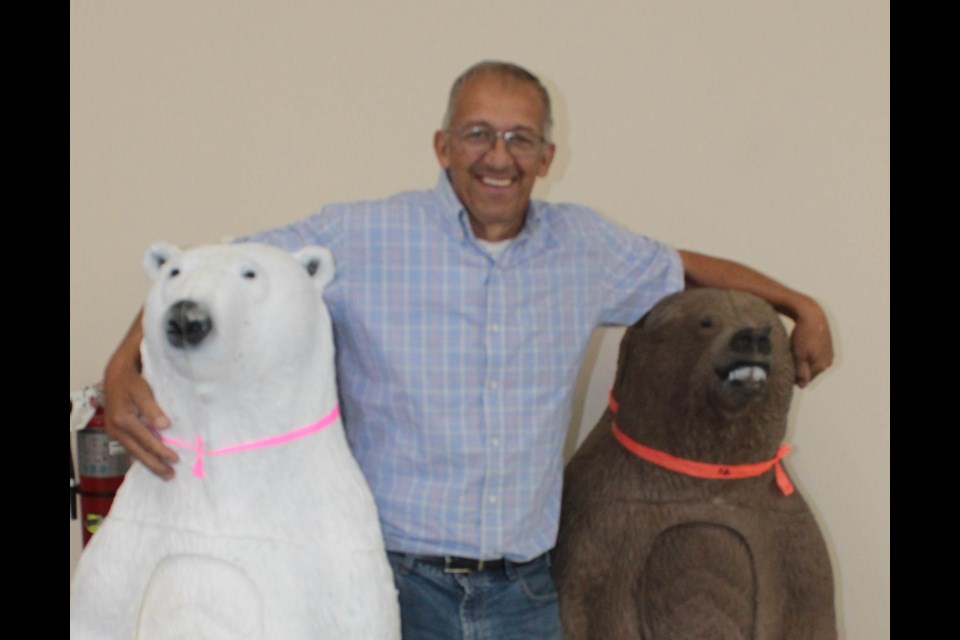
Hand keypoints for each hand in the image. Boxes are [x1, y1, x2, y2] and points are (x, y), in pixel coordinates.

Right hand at [103, 355, 178, 479]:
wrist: (116, 376)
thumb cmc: (132, 383)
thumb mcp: (143, 392)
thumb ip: (153, 410)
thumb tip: (164, 426)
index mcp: (123, 421)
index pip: (146, 440)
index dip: (161, 451)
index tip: (175, 459)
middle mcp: (116, 430)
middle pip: (138, 452)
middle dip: (154, 465)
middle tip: (170, 475)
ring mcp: (114, 432)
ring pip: (133, 452)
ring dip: (148, 462)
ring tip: (163, 472)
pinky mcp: (116, 432)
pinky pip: (130, 447)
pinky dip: (141, 455)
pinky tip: (150, 461)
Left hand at [789, 298, 833, 387]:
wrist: (812, 314)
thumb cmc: (804, 334)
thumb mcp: (799, 355)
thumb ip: (801, 372)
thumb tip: (802, 386)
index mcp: (822, 365)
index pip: (806, 379)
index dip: (794, 375)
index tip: (785, 367)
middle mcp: (828, 361)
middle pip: (810, 372)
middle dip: (799, 368)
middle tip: (789, 358)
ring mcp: (828, 353)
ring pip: (811, 363)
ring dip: (802, 360)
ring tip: (795, 350)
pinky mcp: (826, 345)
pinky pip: (814, 354)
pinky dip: (807, 353)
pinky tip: (801, 345)